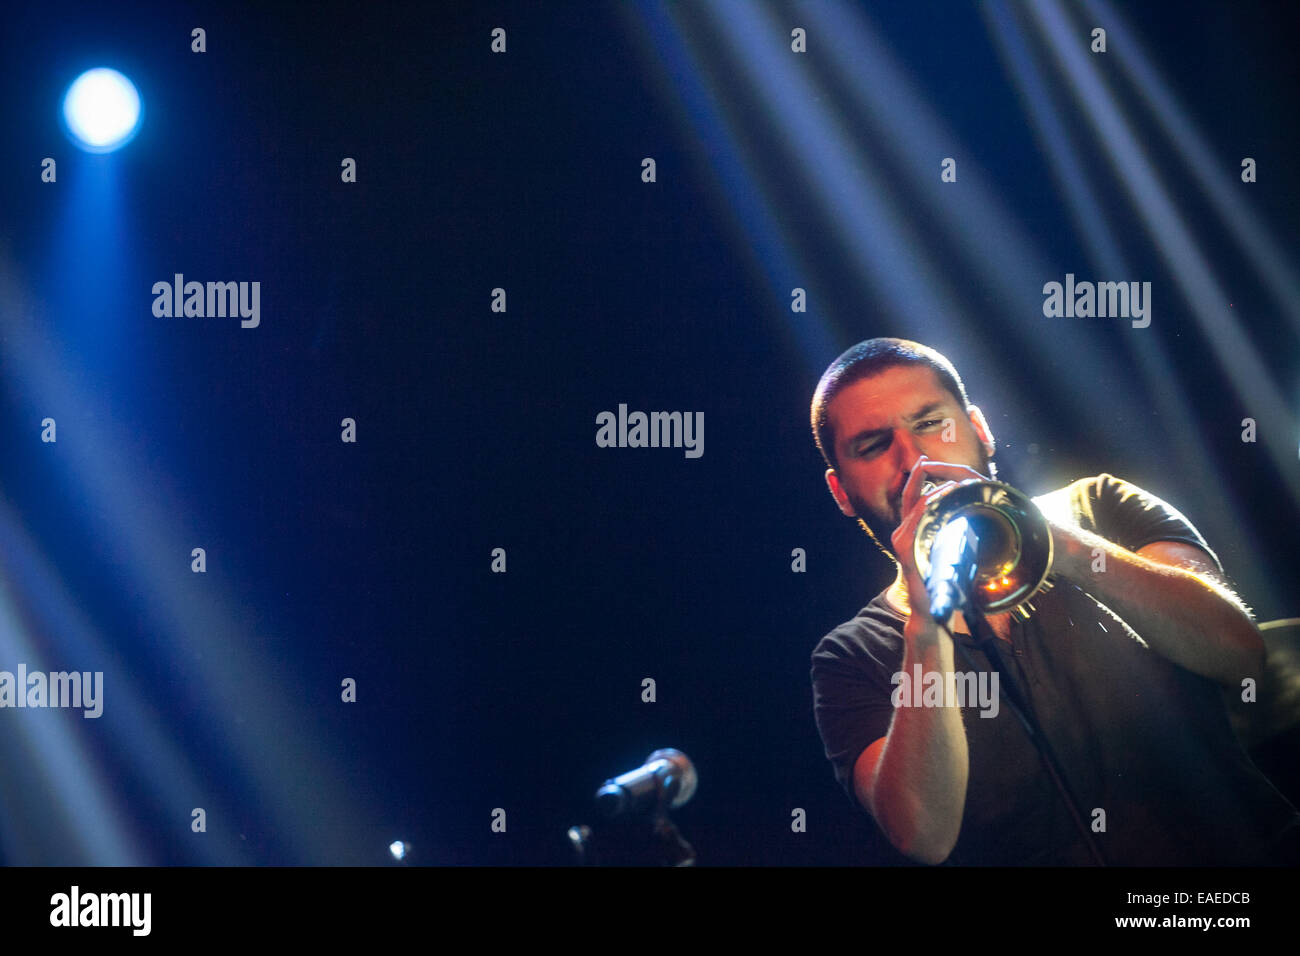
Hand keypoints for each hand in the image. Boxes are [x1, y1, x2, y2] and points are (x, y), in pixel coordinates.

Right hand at [890, 455, 989, 641]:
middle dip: (917, 477)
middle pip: (907, 497)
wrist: (930, 606)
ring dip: (933, 493)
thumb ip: (944, 532)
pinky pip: (916, 523)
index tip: (924, 462)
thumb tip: (961, 514)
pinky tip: (940, 502)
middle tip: (925, 461)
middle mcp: (902, 533)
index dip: (917, 479)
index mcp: (910, 530)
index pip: (911, 499)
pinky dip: (928, 510)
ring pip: (915, 508)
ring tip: (949, 484)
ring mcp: (902, 541)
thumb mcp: (940, 550)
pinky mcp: (906, 550)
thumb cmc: (937, 579)